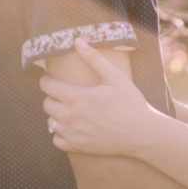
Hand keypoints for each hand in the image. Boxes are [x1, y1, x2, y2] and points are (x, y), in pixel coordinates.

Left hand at [39, 38, 162, 156]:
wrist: (141, 133)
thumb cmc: (130, 103)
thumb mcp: (115, 77)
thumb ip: (94, 58)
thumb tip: (77, 41)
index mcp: (76, 97)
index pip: (47, 86)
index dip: (47, 79)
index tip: (52, 78)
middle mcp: (69, 116)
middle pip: (46, 104)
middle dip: (52, 96)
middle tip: (64, 93)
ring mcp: (72, 134)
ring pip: (50, 121)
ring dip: (57, 114)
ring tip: (70, 110)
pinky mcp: (76, 147)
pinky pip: (56, 139)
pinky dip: (60, 133)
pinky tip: (72, 127)